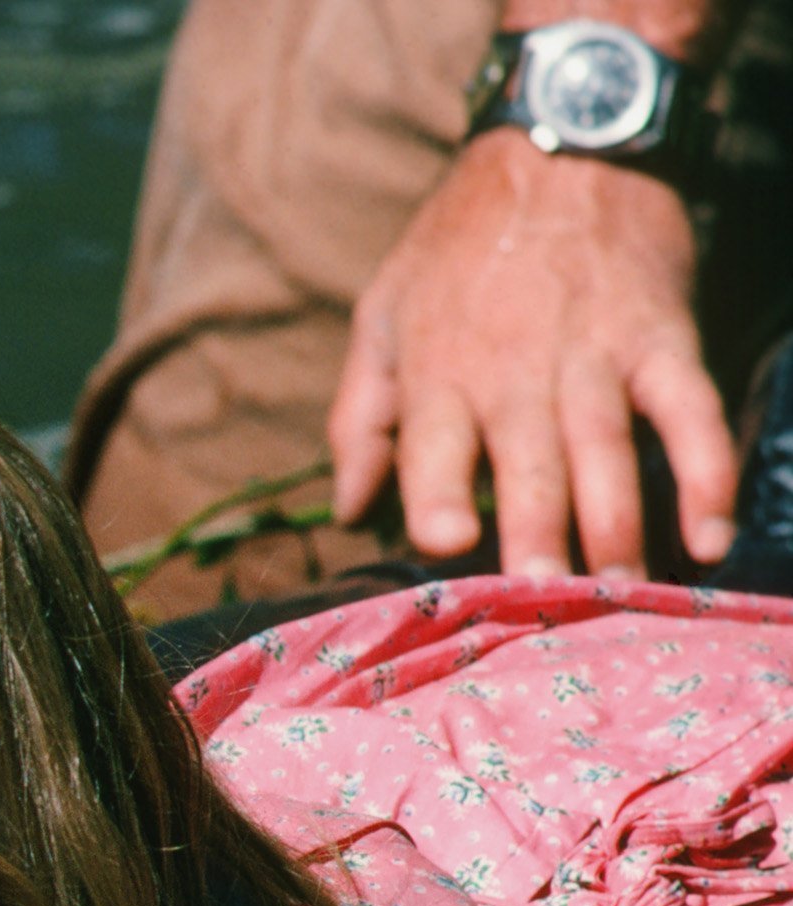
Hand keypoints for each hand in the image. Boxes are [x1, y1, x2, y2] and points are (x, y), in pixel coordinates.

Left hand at [330, 132, 735, 578]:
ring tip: (618, 597)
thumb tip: (348, 509)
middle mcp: (514, 372)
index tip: (449, 547)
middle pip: (527, 471)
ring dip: (616, 532)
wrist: (561, 147)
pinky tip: (707, 538)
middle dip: (537, 543)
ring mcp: (595, 358)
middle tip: (547, 609)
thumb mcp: (380, 314)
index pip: (432, 451)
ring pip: (606, 457)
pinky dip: (705, 477)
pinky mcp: (662, 340)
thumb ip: (359, 415)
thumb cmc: (456, 245)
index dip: (438, 500)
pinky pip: (689, 417)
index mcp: (438, 372)